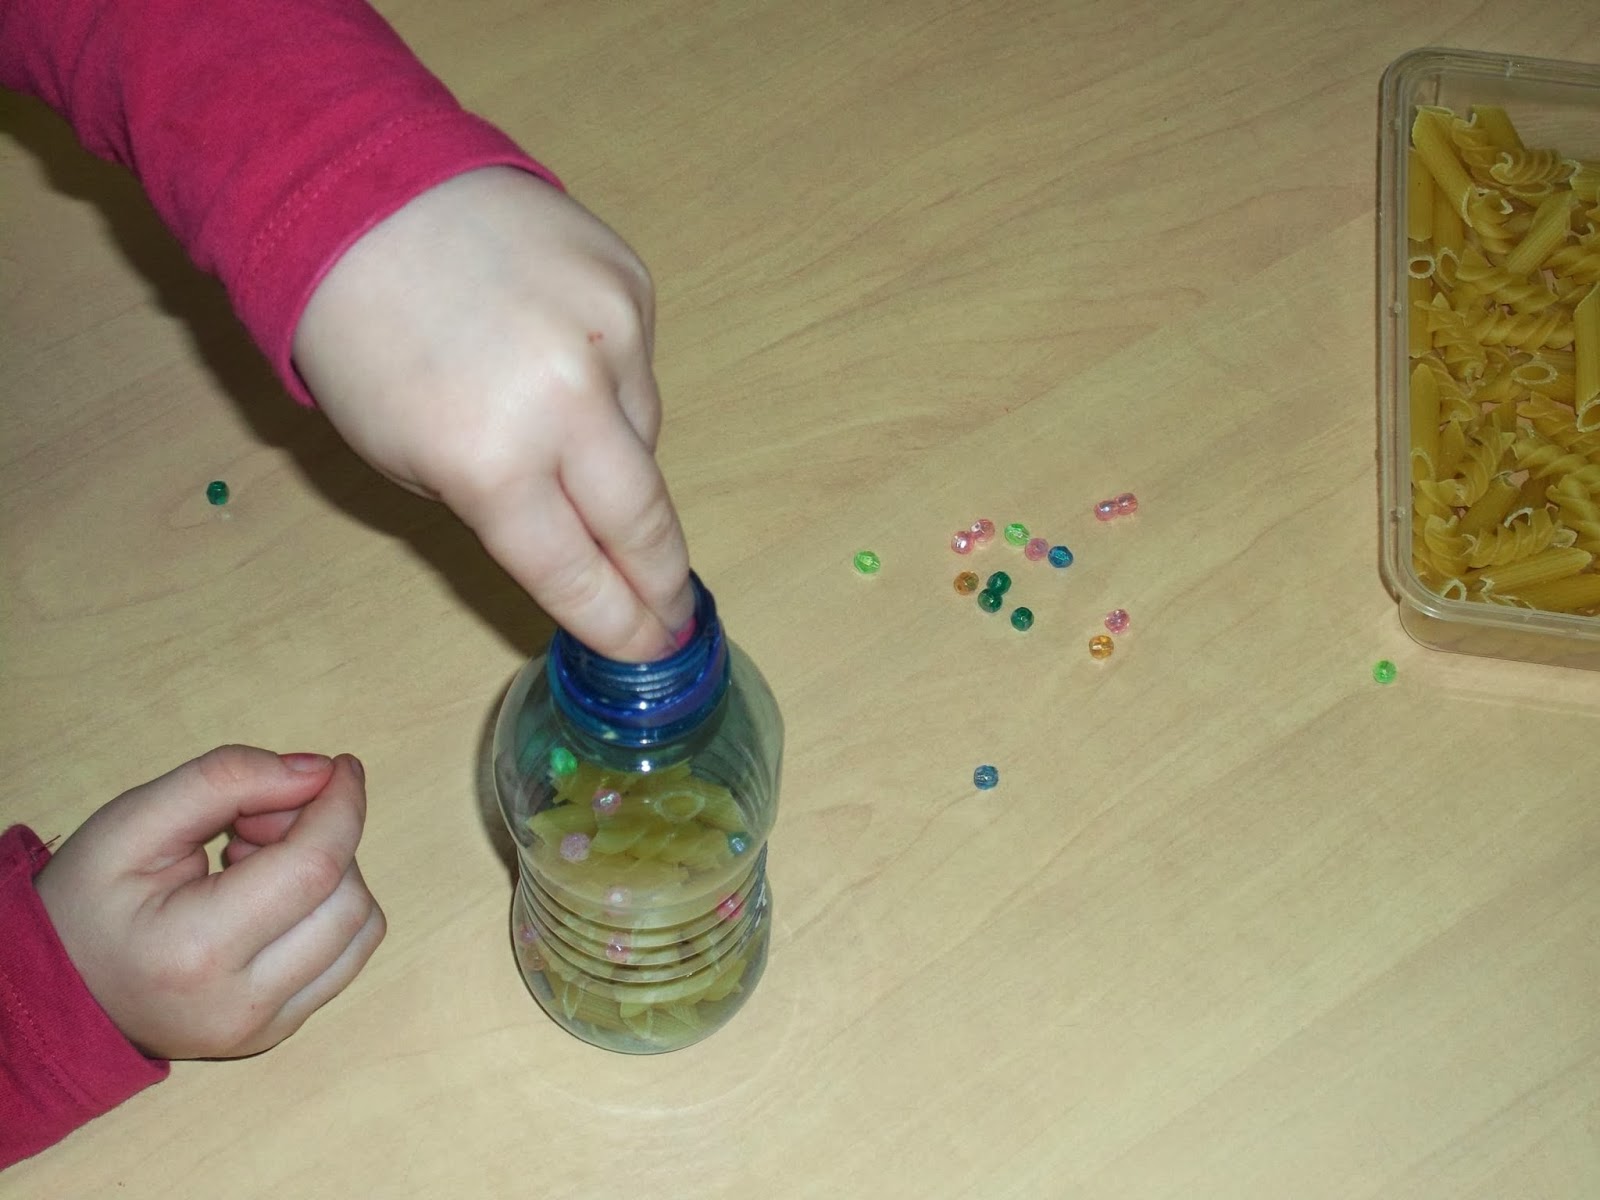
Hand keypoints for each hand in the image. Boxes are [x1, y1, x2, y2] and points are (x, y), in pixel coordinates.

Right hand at [34, 746, 384, 1059]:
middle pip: (347, 898)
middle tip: (255, 823)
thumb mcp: (133, 822)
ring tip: (256, 862)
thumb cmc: (87, 904)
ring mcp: (265, 1028)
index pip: (314, 867)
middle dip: (323, 839)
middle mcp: (241, 1004)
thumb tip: (320, 771)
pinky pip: (346, 957)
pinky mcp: (280, 1030)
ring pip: (360, 930)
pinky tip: (269, 897)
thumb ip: (226, 780)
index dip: (341, 807)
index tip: (341, 767)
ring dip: (331, 877)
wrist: (55, 995)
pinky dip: (328, 911)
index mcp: (196, 951)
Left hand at [292, 167, 694, 661]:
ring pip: (646, 439)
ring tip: (560, 429)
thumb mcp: (404, 458)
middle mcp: (566, 404)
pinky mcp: (633, 285)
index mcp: (490, 463)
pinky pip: (641, 369)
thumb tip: (580, 544)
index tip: (648, 650)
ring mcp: (611, 337)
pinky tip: (558, 356)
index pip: (577, 574)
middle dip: (663, 581)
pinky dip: (611, 384)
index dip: (617, 623)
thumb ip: (500, 509)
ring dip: (617, 460)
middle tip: (675, 615)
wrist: (361, 191)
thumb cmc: (359, 342)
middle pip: (646, 524)